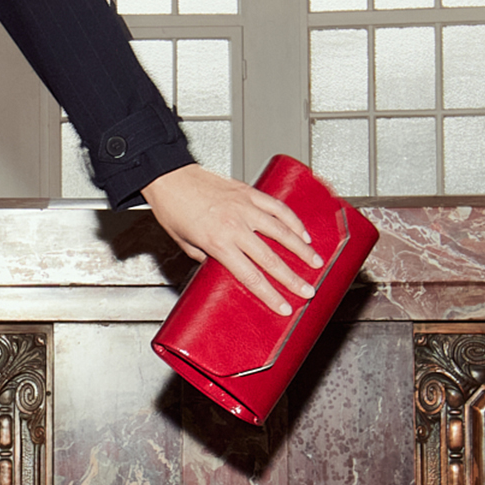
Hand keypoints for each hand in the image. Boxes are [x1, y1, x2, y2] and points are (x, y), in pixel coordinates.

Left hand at [141, 164, 320, 315]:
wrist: (169, 178)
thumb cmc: (173, 208)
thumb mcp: (186, 244)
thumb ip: (208, 258)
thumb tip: (223, 268)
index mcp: (217, 242)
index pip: (250, 276)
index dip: (269, 294)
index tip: (283, 306)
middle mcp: (234, 225)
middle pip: (271, 259)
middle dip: (292, 279)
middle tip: (307, 291)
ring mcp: (244, 207)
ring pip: (281, 231)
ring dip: (301, 249)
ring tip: (315, 262)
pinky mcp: (248, 192)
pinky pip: (277, 207)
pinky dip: (292, 220)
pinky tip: (302, 231)